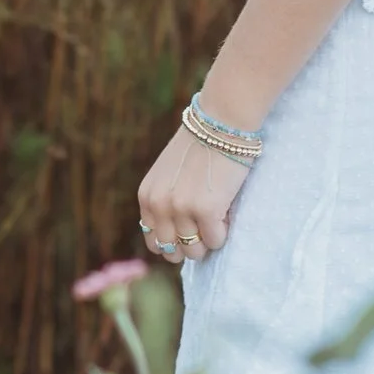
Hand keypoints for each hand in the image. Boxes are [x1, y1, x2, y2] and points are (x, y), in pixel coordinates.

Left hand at [137, 123, 248, 265]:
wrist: (221, 122)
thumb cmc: (200, 144)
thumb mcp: (168, 174)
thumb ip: (165, 201)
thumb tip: (177, 239)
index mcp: (147, 196)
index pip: (153, 241)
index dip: (174, 241)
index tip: (190, 231)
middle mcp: (159, 205)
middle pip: (172, 252)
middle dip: (191, 245)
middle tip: (206, 227)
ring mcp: (182, 209)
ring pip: (195, 252)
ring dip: (209, 240)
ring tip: (218, 217)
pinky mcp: (206, 210)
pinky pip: (216, 241)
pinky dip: (224, 232)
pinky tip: (226, 210)